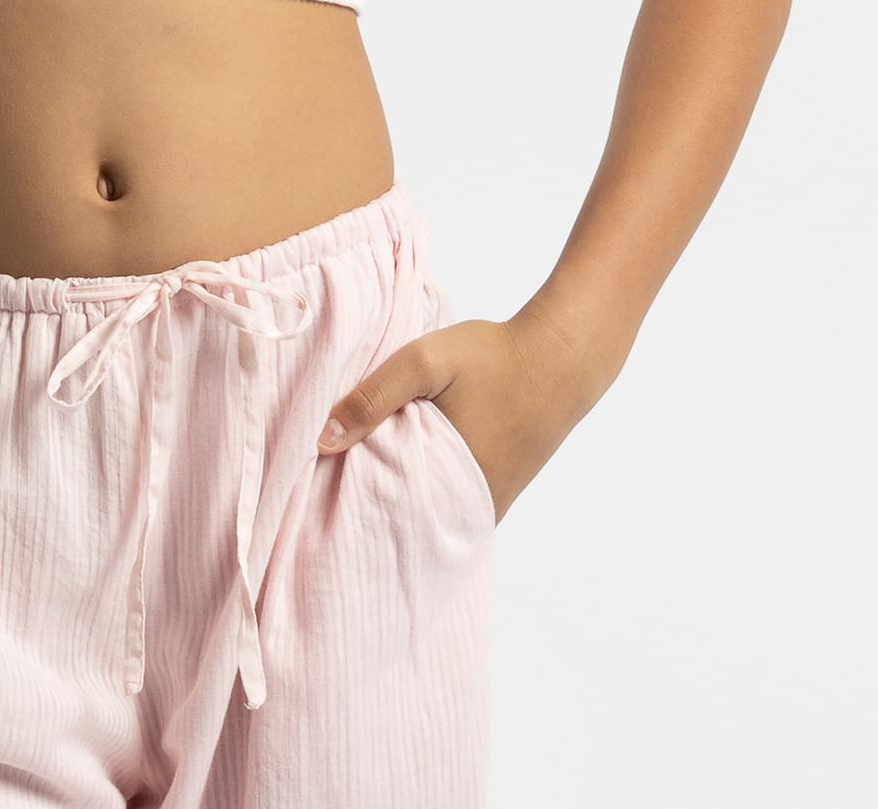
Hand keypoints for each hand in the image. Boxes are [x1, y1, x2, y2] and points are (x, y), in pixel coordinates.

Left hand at [314, 301, 609, 523]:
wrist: (561, 357)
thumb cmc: (492, 358)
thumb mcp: (424, 362)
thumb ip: (373, 398)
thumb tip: (322, 441)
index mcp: (447, 486)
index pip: (381, 516)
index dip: (346, 507)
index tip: (315, 497)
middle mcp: (470, 508)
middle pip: (403, 520)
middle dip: (369, 508)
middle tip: (329, 493)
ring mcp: (487, 502)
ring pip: (427, 514)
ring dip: (398, 498)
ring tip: (360, 478)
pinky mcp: (498, 490)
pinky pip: (451, 503)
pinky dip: (426, 491)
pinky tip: (404, 467)